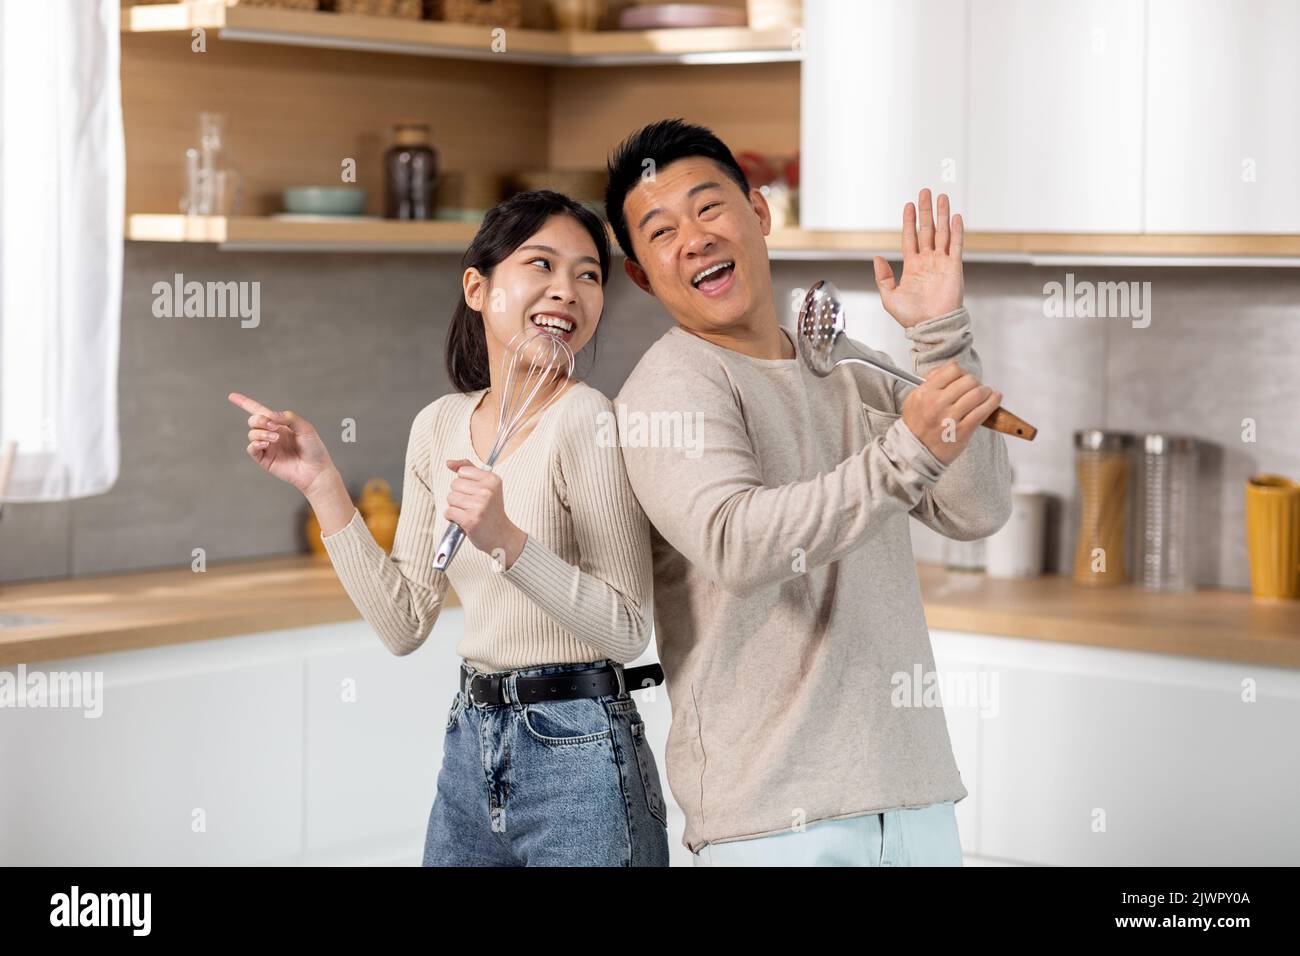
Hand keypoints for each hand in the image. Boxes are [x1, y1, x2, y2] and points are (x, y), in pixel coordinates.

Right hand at [228, 392, 335, 493]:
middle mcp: (272, 434)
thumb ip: (288, 418)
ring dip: (261, 433)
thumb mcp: (305, 428)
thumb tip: (271, 415)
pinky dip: (256, 443)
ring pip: (252, 434)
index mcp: (280, 424)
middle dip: (260, 420)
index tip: (231, 396)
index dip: (245, 403)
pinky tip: (267, 444)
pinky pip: (251, 448)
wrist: (316, 470)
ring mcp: (267, 447)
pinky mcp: (265, 459)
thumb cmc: (314, 449)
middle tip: (274, 426)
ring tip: (275, 438)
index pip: (260, 411)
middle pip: (254, 420)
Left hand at [444, 459, 526, 567]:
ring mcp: (479, 506)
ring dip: (455, 506)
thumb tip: (448, 462)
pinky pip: (449, 511)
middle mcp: (487, 491)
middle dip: (459, 495)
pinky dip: (452, 517)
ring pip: (450, 498)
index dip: (464, 483)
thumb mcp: (486, 485)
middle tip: (473, 505)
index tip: (475, 492)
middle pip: (455, 484)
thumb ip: (468, 469)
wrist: (501, 535)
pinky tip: (464, 520)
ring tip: (468, 512)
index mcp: (492, 480)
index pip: (462, 471)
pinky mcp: (471, 520)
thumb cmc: (491, 510)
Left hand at [873, 188, 964, 328]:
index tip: (909, 205)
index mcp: (912, 266)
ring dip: (942, 215)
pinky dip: (957, 230)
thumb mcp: (889, 297)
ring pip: (942, 233)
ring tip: (942, 197)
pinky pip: (956, 245)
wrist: (931, 327)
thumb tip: (877, 258)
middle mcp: (927, 261)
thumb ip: (882, 277)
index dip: (909, 221)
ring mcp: (941, 262)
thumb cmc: (911, 317)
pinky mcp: (954, 267)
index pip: (910, 237)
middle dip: (926, 211)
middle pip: (926, 229)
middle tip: (925, 192)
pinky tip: (956, 217)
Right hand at [900, 360, 1001, 465]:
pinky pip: (983, 411)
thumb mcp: (914, 399)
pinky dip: (993, 402)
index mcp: (925, 393)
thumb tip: (951, 365)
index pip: (952, 370)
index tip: (962, 377)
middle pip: (968, 380)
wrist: (916, 453)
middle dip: (975, 382)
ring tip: (986, 393)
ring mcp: (950, 418)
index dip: (961, 372)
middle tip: (975, 387)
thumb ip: (930, 380)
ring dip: (986, 391)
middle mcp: (937, 403)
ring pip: (978, 394)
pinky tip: (996, 398)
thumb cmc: (917, 426)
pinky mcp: (962, 431)